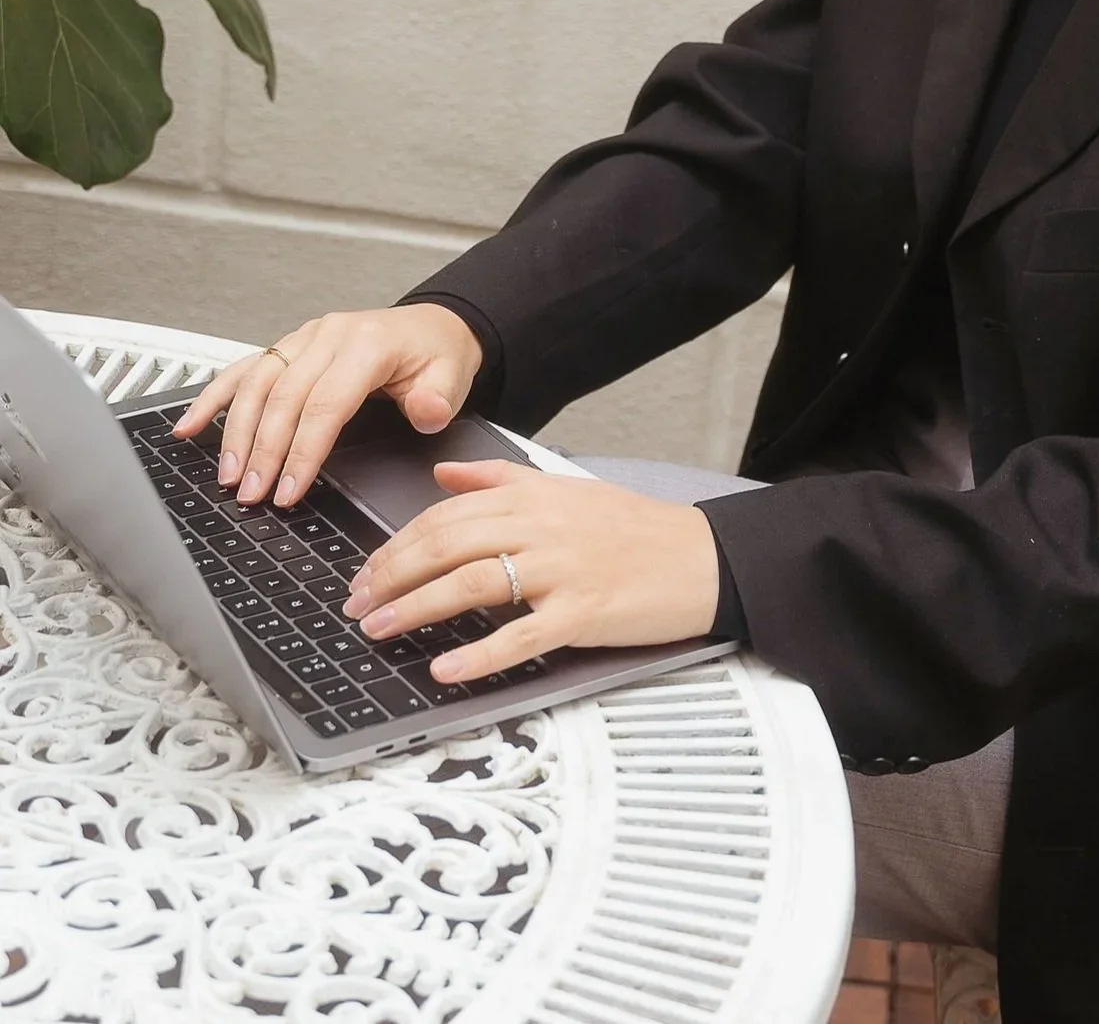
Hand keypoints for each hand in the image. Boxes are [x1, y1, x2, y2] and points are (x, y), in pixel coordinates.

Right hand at [172, 304, 484, 507]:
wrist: (433, 325)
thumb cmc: (437, 354)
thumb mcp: (451, 376)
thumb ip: (437, 399)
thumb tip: (426, 412)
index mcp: (368, 344)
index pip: (326, 404)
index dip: (303, 452)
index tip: (287, 491)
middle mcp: (329, 335)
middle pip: (284, 397)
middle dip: (263, 451)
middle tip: (250, 495)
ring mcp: (304, 338)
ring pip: (257, 383)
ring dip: (235, 431)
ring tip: (227, 475)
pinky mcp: (288, 345)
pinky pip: (244, 369)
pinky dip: (213, 397)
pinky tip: (188, 426)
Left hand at [342, 460, 721, 680]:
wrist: (700, 557)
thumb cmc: (634, 528)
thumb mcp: (566, 488)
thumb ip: (499, 480)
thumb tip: (442, 473)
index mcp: (534, 497)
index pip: (445, 515)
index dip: (396, 543)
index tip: (366, 571)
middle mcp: (542, 528)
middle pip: (447, 546)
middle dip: (390, 576)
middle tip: (356, 604)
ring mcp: (562, 571)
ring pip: (471, 585)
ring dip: (415, 610)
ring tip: (379, 630)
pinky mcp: (582, 614)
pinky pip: (519, 636)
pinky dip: (477, 655)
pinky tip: (445, 667)